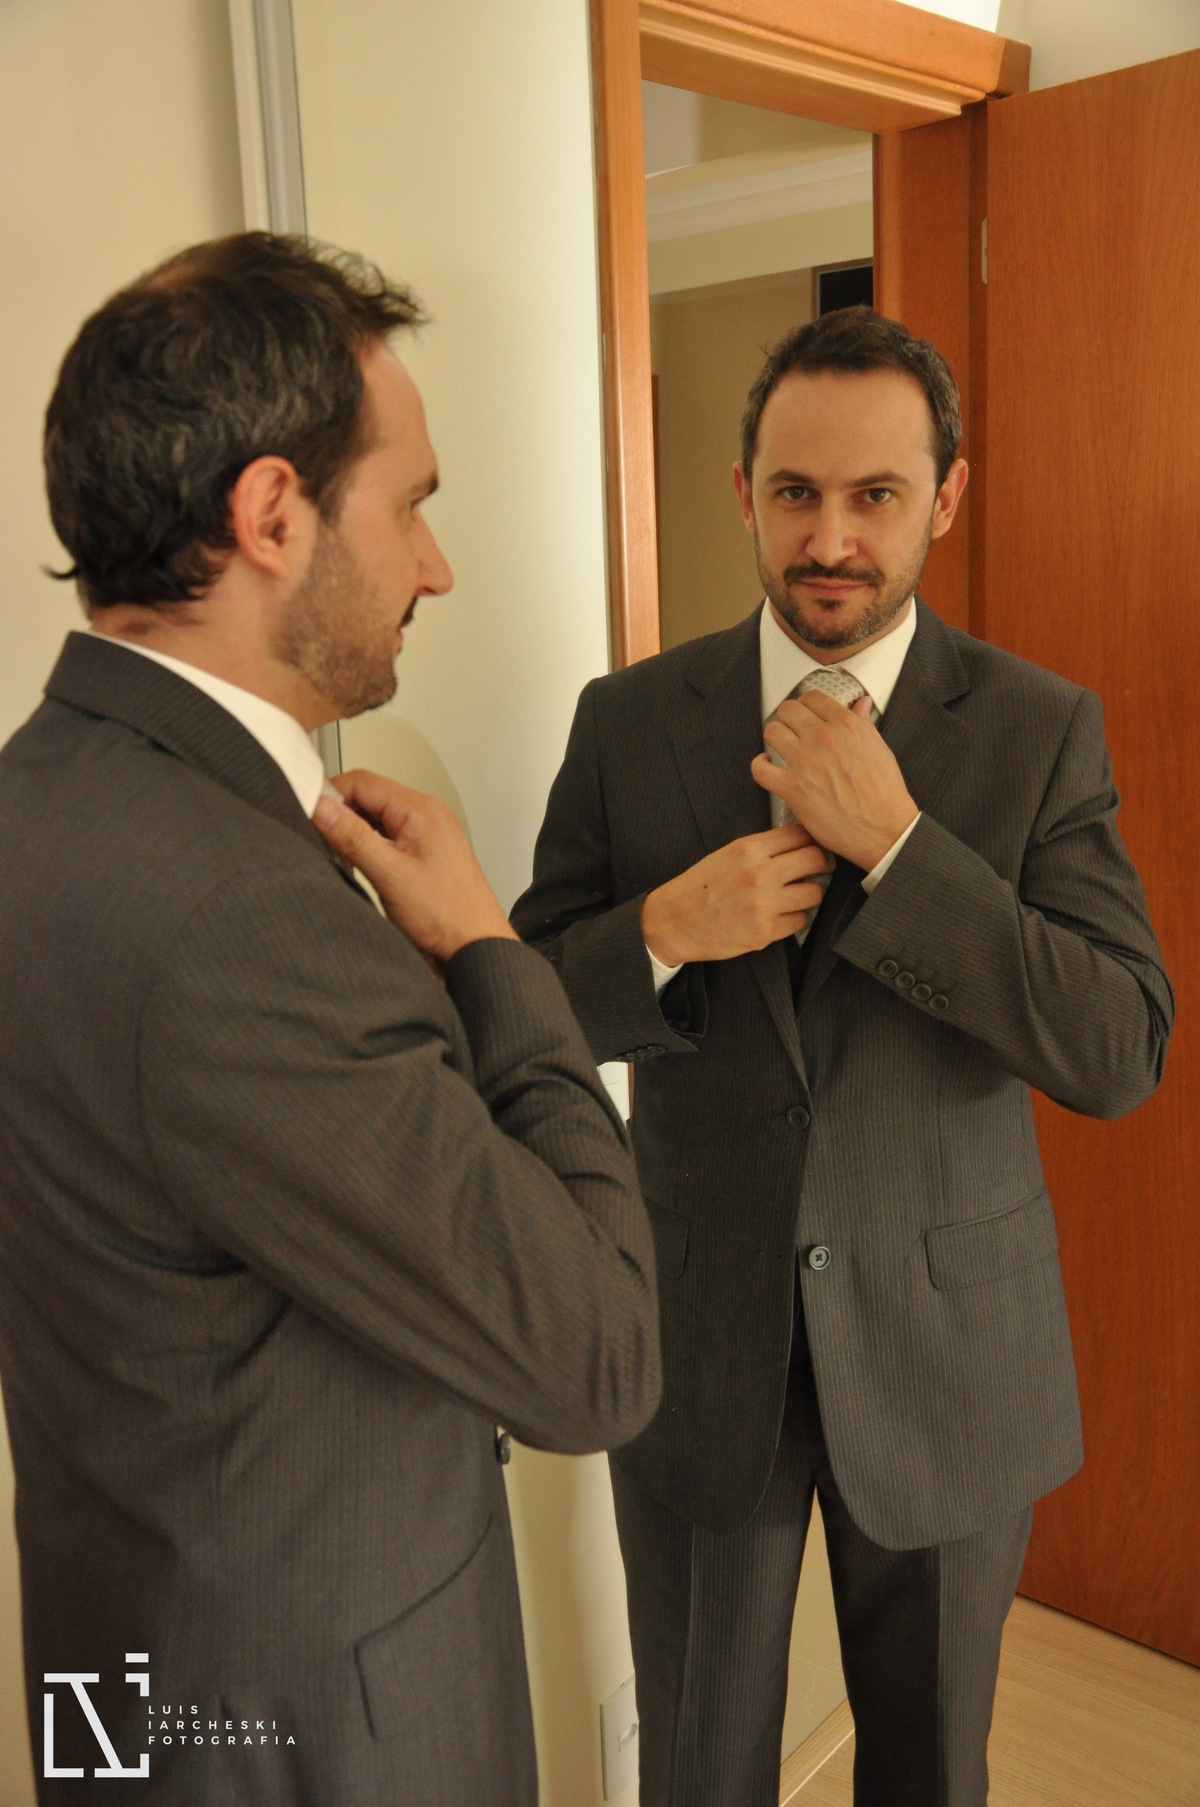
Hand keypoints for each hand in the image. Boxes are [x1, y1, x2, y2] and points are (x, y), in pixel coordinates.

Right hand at [313, 770, 517, 965]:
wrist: (476, 947)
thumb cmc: (447, 915)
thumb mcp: (390, 875)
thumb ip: (353, 838)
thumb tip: (321, 807)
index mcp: (420, 810)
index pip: (362, 782)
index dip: (330, 794)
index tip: (308, 814)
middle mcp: (426, 815)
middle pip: (369, 797)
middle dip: (340, 815)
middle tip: (321, 841)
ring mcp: (426, 834)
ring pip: (376, 818)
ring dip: (353, 832)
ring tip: (340, 857)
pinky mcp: (424, 853)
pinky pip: (387, 837)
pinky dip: (368, 846)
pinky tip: (358, 866)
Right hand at [640, 824, 833, 966]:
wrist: (674, 921)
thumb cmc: (701, 887)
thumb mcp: (728, 854)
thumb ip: (763, 848)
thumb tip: (800, 842)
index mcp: (749, 849)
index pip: (800, 834)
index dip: (813, 839)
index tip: (815, 846)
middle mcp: (759, 874)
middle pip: (816, 859)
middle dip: (823, 863)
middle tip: (821, 868)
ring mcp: (764, 905)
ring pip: (814, 893)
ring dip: (809, 894)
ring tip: (795, 895)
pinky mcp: (765, 932)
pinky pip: (799, 921)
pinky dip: (793, 919)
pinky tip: (778, 916)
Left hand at [753, 692, 917, 871]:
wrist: (884, 829)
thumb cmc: (885, 791)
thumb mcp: (879, 747)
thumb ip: (863, 722)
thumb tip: (861, 702)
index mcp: (846, 724)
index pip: (812, 697)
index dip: (807, 706)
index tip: (807, 717)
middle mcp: (823, 738)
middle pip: (788, 709)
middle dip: (789, 719)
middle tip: (793, 732)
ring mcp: (805, 762)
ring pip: (772, 732)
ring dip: (775, 738)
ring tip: (782, 748)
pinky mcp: (792, 788)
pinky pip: (759, 768)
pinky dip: (760, 765)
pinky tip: (769, 766)